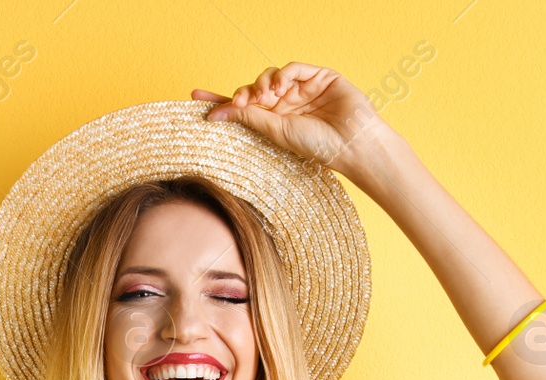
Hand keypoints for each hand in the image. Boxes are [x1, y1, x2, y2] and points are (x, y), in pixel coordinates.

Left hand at [191, 63, 390, 176]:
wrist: (351, 144)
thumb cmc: (317, 145)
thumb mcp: (276, 132)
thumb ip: (249, 118)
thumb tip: (216, 114)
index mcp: (273, 120)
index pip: (241, 108)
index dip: (219, 101)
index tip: (194, 97)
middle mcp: (285, 104)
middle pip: (252, 89)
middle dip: (242, 94)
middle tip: (238, 104)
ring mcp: (301, 89)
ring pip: (271, 76)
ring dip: (262, 83)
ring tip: (263, 97)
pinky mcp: (319, 76)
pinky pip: (293, 68)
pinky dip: (283, 74)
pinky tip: (279, 86)